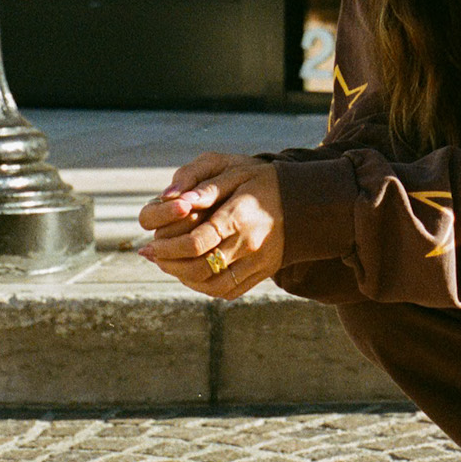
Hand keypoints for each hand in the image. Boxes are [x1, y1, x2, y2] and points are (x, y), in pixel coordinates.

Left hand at [137, 152, 284, 299]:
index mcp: (240, 216)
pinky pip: (226, 290)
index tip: (152, 242)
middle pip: (200, 267)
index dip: (169, 245)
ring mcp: (257, 263)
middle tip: (154, 255)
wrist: (307, 203)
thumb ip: (204, 184)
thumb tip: (174, 197)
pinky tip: (189, 273)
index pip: (197, 241)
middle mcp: (249, 244)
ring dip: (183, 278)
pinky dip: (202, 286)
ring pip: (212, 285)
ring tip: (168, 264)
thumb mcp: (236, 171)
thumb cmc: (263, 181)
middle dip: (170, 264)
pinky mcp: (260, 274)